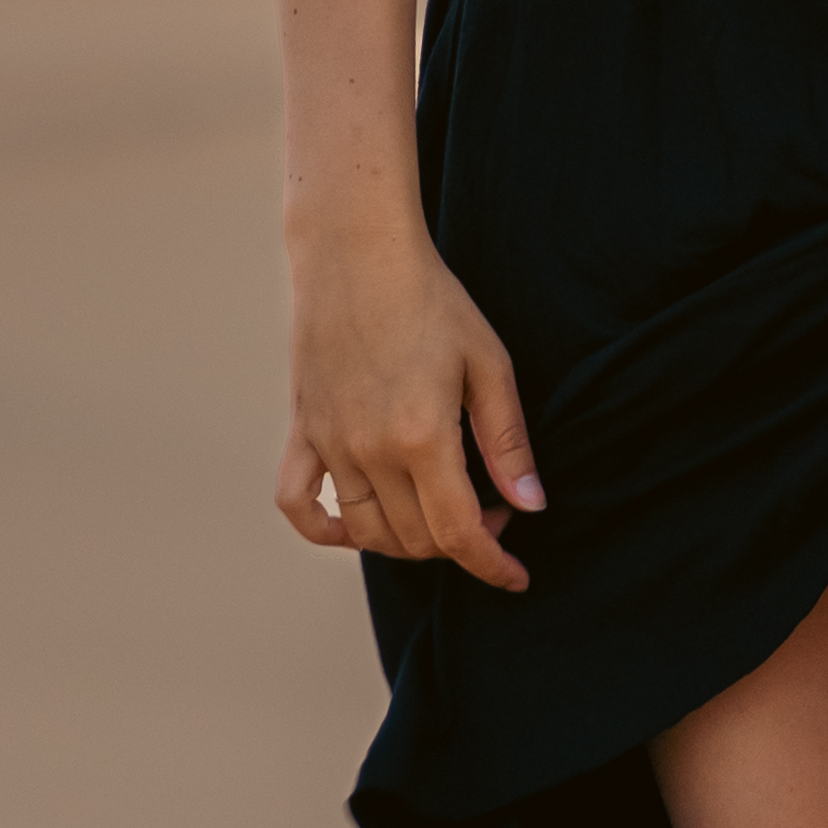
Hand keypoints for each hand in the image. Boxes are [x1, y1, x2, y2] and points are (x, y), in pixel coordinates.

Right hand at [279, 231, 543, 589]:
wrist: (358, 251)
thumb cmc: (431, 299)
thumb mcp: (488, 364)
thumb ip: (508, 441)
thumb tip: (531, 505)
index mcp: (423, 437)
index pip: (458, 534)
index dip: (492, 565)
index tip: (516, 575)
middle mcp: (370, 450)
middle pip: (415, 540)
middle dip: (460, 543)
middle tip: (492, 509)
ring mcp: (330, 442)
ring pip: (366, 532)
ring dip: (407, 542)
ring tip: (439, 512)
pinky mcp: (303, 427)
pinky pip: (296, 502)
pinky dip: (323, 530)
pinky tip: (355, 528)